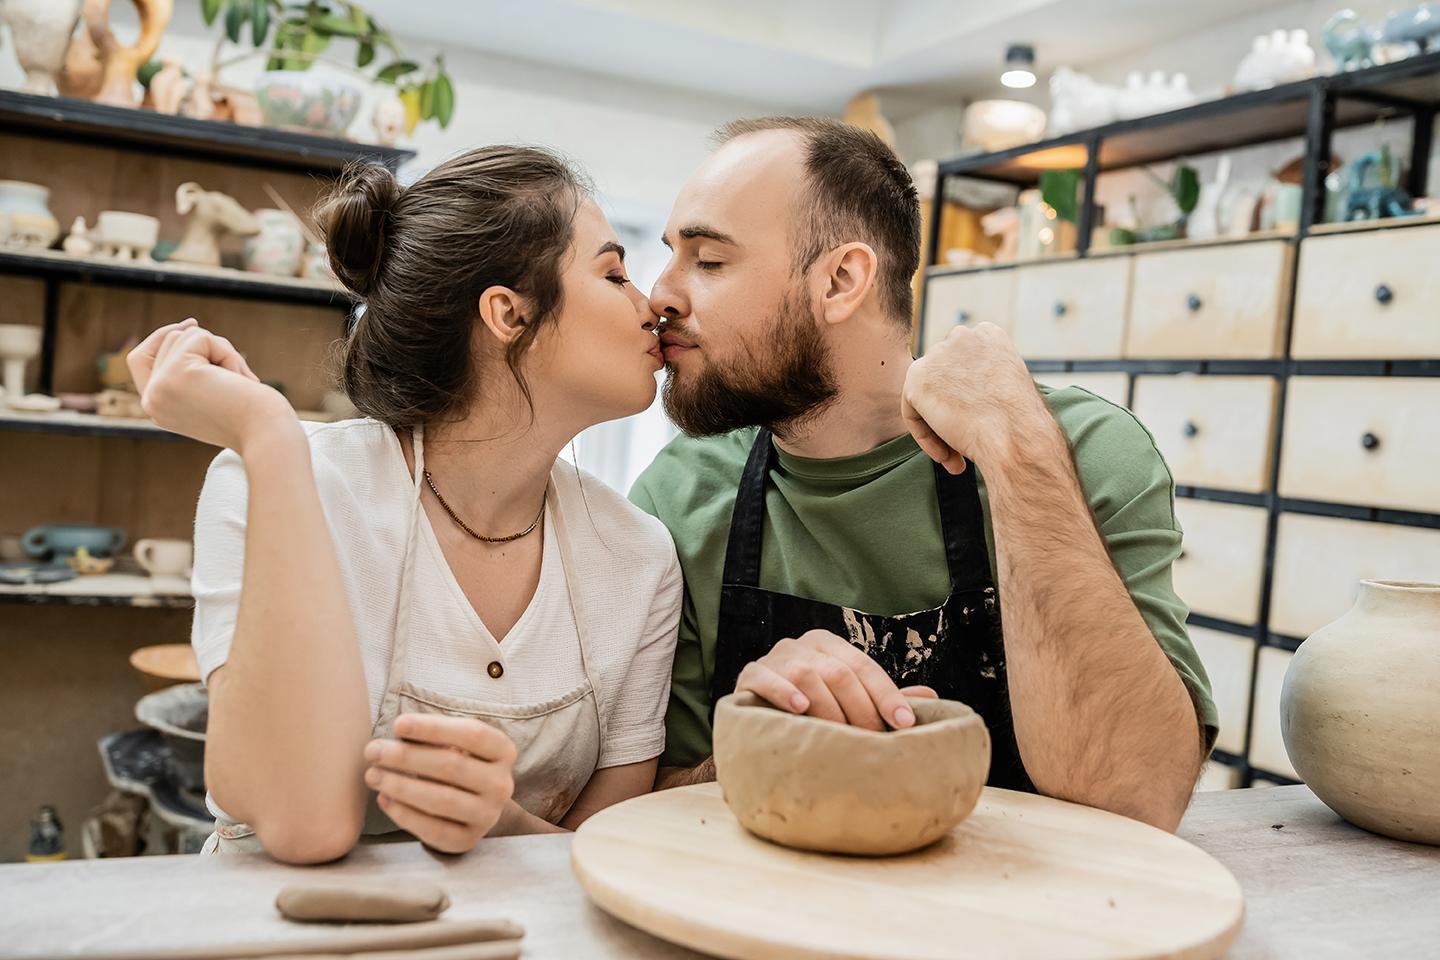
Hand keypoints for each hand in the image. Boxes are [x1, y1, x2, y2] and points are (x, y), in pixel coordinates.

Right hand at [126, 318, 293, 452]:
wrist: (267, 434)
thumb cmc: (252, 416)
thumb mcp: (213, 393)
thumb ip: (192, 371)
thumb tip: (189, 330)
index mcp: (157, 408)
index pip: (140, 360)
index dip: (160, 338)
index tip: (191, 325)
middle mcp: (151, 400)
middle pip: (168, 341)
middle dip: (208, 347)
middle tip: (235, 374)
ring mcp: (159, 387)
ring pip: (183, 335)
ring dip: (221, 350)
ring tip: (238, 381)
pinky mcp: (177, 374)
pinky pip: (200, 337)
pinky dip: (226, 352)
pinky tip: (238, 379)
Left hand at [364, 713, 517, 854]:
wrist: (476, 805)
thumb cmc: (459, 764)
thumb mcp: (457, 744)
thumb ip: (434, 736)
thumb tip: (398, 731)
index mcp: (503, 751)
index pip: (471, 734)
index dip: (433, 728)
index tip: (397, 724)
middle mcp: (502, 784)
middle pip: (451, 765)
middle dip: (406, 756)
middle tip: (372, 751)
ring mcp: (488, 815)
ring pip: (441, 799)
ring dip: (401, 786)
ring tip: (372, 775)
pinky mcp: (468, 840)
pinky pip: (433, 830)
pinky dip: (404, 814)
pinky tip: (384, 799)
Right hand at [735, 629, 937, 730]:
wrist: (759, 716)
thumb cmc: (812, 710)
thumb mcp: (849, 702)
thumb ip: (882, 699)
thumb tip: (931, 698)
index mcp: (830, 645)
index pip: (864, 666)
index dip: (886, 695)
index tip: (904, 723)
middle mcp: (802, 645)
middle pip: (839, 673)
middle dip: (859, 709)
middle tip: (870, 740)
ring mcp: (775, 658)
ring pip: (807, 675)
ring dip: (826, 707)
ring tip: (838, 733)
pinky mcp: (749, 675)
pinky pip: (766, 678)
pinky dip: (784, 692)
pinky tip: (800, 709)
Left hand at [901, 322, 1049, 473]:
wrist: (1015, 436)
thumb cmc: (1022, 423)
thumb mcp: (1010, 388)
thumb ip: (985, 382)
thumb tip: (965, 396)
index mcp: (988, 334)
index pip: (965, 365)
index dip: (970, 398)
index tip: (983, 422)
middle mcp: (962, 336)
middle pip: (944, 379)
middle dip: (953, 411)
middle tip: (967, 442)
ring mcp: (937, 354)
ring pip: (928, 397)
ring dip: (940, 428)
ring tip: (957, 456)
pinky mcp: (917, 378)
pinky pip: (913, 413)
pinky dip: (926, 438)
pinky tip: (947, 457)